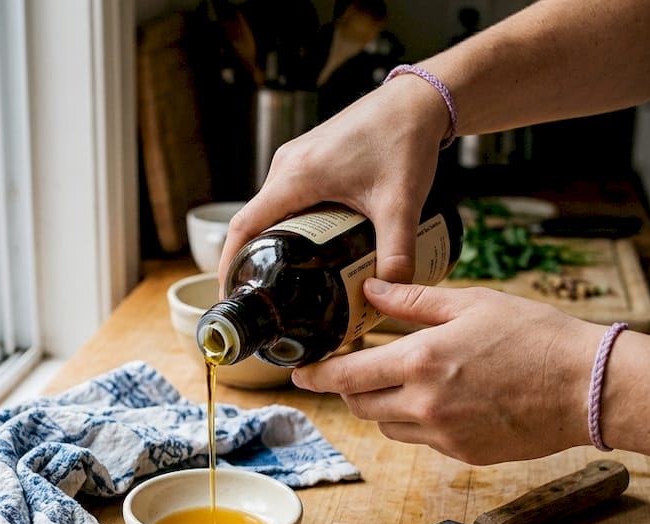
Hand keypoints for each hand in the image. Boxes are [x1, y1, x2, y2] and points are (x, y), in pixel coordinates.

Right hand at [218, 80, 450, 285]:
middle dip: (257, 259)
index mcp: (296, 176)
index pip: (245, 226)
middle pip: (256, 221)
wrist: (418, 101)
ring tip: (291, 276)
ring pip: (273, 208)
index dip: (232, 262)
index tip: (232, 293)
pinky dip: (292, 222)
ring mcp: (296, 159)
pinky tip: (313, 244)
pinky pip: (287, 195)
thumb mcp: (402, 205)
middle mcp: (287, 165)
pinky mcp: (310, 157)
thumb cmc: (404, 140)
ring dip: (277, 240)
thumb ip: (397, 253)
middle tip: (269, 296)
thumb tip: (388, 292)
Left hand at [290, 279, 605, 463]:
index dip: (317, 375)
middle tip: (352, 370)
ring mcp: (444, 435)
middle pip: (361, 406)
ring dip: (383, 405)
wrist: (589, 386)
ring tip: (403, 380)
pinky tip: (443, 397)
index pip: (347, 376)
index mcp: (421, 362)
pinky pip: (423, 439)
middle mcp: (425, 405)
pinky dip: (419, 420)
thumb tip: (370, 290)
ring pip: (389, 426)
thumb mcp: (471, 303)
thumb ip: (412, 302)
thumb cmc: (536, 337)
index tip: (300, 371)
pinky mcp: (465, 454)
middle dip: (350, 389)